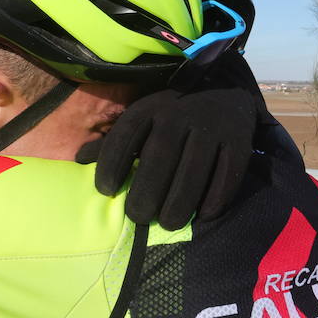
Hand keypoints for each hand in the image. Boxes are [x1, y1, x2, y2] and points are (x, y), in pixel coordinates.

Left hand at [90, 57, 258, 229]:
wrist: (225, 95)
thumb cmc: (173, 119)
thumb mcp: (143, 121)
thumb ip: (114, 142)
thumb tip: (78, 160)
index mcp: (152, 107)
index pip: (126, 133)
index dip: (111, 162)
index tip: (104, 191)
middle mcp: (181, 113)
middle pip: (160, 155)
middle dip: (147, 191)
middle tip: (139, 217)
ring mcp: (212, 126)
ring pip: (194, 168)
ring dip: (180, 201)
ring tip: (169, 222)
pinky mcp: (239, 141)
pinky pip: (228, 174)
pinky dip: (216, 197)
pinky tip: (204, 214)